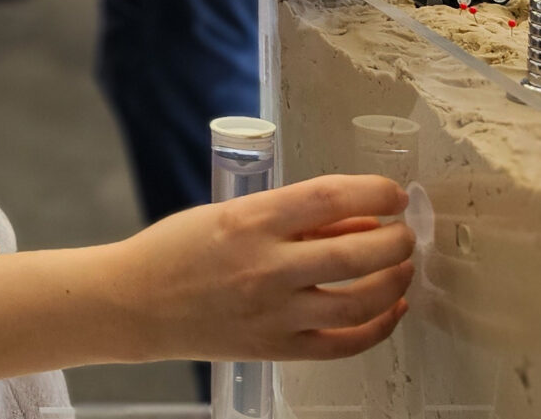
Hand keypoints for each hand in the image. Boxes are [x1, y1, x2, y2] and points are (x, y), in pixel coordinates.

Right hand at [112, 174, 414, 363]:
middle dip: (396, 240)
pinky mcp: (276, 348)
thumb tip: (360, 222)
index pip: (330, 197)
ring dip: (395, 282)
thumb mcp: (231, 215)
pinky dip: (379, 329)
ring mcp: (273, 312)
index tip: (392, 193)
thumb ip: (295, 220)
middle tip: (405, 233)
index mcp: (250, 221)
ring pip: (359, 302)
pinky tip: (392, 311)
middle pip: (356, 253)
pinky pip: (343, 344)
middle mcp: (266, 267)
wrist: (135, 303)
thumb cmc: (177, 250)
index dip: (374, 192)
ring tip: (403, 268)